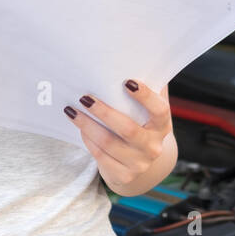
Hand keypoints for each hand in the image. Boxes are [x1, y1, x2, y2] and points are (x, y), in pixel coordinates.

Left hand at [64, 80, 174, 195]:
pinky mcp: (124, 176)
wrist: (141, 162)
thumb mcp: (148, 110)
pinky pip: (100, 156)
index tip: (127, 82)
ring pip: (108, 143)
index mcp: (162, 125)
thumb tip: (136, 59)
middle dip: (103, 112)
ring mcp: (139, 164)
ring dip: (87, 125)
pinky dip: (88, 140)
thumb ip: (148, 88)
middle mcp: (153, 146)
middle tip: (85, 97)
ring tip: (72, 111)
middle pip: (127, 129)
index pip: (159, 110)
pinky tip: (80, 128)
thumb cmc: (141, 124)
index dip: (145, 97)